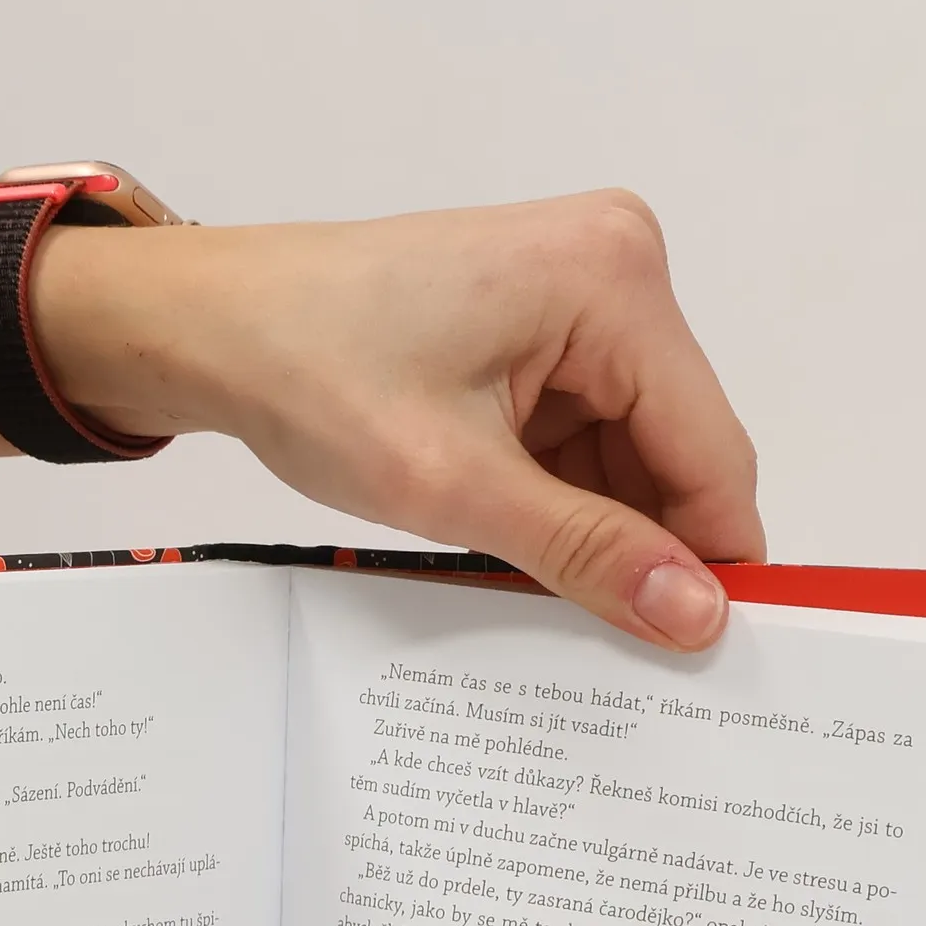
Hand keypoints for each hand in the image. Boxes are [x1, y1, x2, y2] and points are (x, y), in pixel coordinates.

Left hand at [36, 191, 763, 650]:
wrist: (212, 328)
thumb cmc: (311, 375)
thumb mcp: (457, 486)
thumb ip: (587, 553)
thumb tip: (695, 615)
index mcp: (613, 282)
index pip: (710, 452)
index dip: (714, 561)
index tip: (709, 655)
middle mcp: (616, 270)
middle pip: (675, 452)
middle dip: (645, 546)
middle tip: (617, 650)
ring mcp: (579, 296)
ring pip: (629, 454)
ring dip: (595, 529)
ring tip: (542, 597)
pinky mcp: (542, 328)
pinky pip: (583, 436)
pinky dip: (561, 500)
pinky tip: (523, 549)